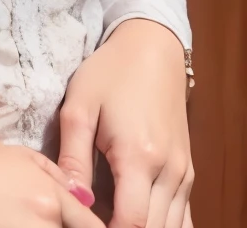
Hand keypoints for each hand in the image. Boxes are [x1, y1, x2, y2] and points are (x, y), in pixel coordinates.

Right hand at [0, 134, 102, 227]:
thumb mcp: (18, 156)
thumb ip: (55, 175)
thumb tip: (85, 199)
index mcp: (51, 199)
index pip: (92, 227)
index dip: (91, 227)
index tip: (83, 225)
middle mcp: (42, 225)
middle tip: (40, 217)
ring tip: (15, 218)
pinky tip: (2, 224)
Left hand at [57, 18, 193, 227]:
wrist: (152, 48)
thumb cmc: (110, 73)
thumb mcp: (80, 106)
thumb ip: (73, 158)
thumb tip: (72, 200)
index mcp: (139, 157)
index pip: (130, 224)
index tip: (81, 224)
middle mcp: (169, 172)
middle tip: (90, 220)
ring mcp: (183, 174)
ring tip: (108, 217)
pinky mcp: (187, 173)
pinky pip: (181, 217)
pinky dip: (162, 225)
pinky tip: (137, 215)